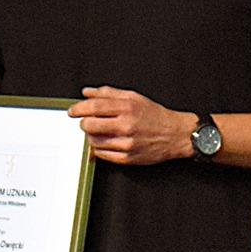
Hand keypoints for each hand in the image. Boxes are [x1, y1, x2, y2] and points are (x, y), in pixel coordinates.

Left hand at [69, 86, 193, 164]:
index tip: (73, 111)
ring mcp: (127, 143)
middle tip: (88, 122)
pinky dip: (100, 148)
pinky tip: (107, 142)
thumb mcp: (135, 98)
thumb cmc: (156, 116)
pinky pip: (102, 155)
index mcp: (127, 108)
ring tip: (102, 133)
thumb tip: (87, 93)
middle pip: (89, 125)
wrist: (177, 135)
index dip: (78, 109)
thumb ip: (109, 93)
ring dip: (92, 136)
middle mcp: (127, 125)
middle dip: (84, 123)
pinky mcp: (128, 158)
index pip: (93, 107)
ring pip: (93, 141)